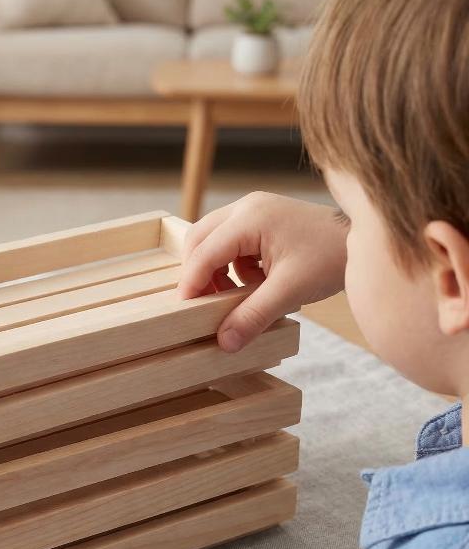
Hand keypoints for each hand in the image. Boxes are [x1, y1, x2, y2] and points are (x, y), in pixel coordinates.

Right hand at [179, 191, 347, 351]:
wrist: (365, 239)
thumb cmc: (331, 258)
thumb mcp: (290, 291)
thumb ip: (253, 316)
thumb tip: (224, 341)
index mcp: (250, 218)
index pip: (204, 252)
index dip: (191, 283)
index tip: (184, 310)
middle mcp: (246, 207)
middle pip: (199, 240)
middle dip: (198, 274)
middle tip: (204, 304)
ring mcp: (253, 209)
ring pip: (212, 240)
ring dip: (214, 270)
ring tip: (232, 297)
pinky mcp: (261, 218)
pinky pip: (229, 242)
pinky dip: (231, 266)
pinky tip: (251, 284)